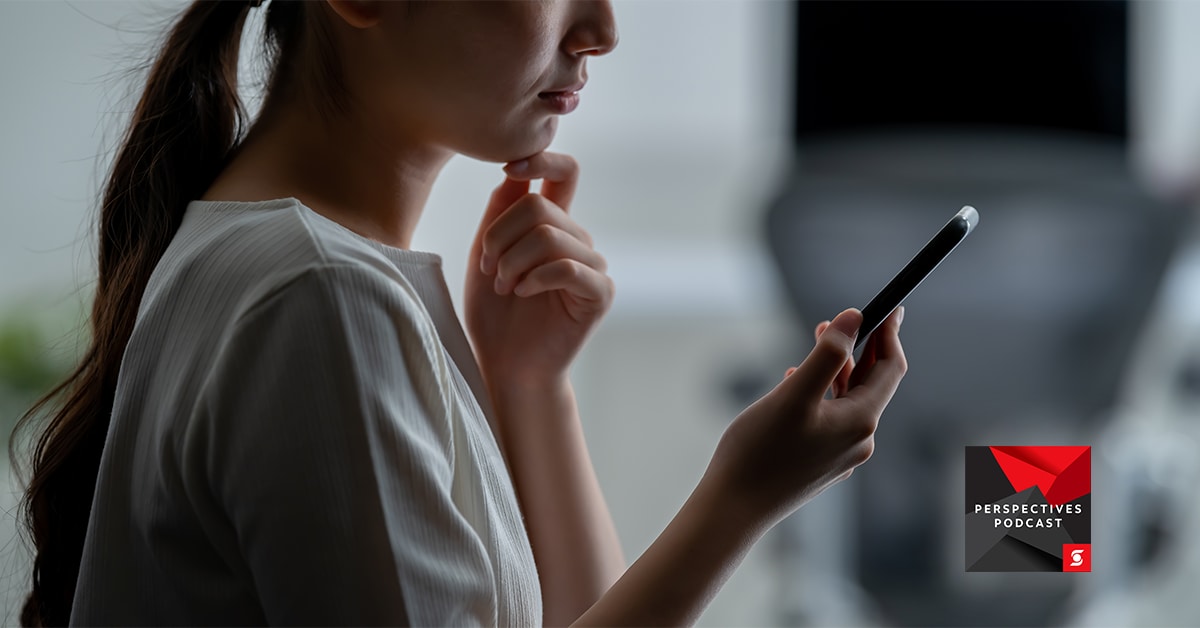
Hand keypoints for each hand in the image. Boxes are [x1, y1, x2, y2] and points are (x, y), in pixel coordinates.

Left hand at [465, 152, 613, 387]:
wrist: (508, 365)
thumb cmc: (495, 315)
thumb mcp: (485, 256)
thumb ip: (499, 214)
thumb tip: (514, 173)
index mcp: (554, 225)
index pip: (564, 172)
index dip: (542, 158)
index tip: (509, 167)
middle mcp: (578, 240)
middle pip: (539, 206)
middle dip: (501, 236)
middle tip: (490, 268)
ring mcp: (592, 265)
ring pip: (550, 236)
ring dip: (513, 261)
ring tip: (504, 286)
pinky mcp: (600, 292)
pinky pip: (567, 267)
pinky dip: (535, 278)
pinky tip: (523, 293)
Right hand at [705, 307, 906, 528]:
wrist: (734, 508)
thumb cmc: (758, 452)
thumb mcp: (793, 394)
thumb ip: (826, 354)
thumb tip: (854, 318)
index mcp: (860, 421)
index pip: (890, 369)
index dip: (890, 334)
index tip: (890, 307)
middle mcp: (858, 440)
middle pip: (871, 384)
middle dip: (858, 348)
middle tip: (837, 319)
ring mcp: (840, 456)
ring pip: (849, 401)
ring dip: (837, 369)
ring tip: (814, 343)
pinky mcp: (820, 465)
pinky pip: (831, 419)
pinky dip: (822, 394)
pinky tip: (794, 385)